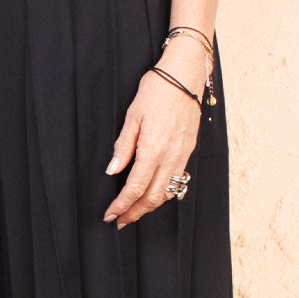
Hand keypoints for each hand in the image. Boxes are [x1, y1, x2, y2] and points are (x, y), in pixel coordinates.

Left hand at [102, 63, 202, 227]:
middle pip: (153, 197)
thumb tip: (112, 170)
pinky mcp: (188, 151)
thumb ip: (123, 146)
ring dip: (150, 206)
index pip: (135, 187)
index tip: (110, 215)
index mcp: (152, 149)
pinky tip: (154, 194)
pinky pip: (177, 180)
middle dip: (135, 213)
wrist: (185, 76)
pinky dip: (164, 193)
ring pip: (167, 192)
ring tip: (134, 211)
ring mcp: (182, 155)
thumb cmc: (156, 91)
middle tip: (120, 221)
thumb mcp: (132, 116)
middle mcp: (170, 157)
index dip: (121, 205)